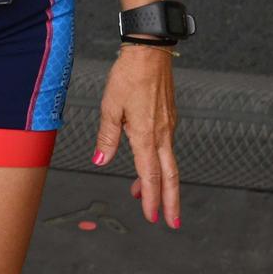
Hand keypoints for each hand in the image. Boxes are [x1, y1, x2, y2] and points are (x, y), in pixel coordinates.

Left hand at [92, 43, 180, 227]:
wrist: (150, 52)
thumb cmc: (129, 76)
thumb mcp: (110, 107)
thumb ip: (107, 137)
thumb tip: (101, 161)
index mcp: (146, 134)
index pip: (150, 175)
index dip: (150, 198)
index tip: (152, 216)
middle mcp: (162, 134)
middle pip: (170, 176)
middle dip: (171, 202)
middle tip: (171, 222)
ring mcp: (168, 126)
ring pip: (168, 162)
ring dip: (161, 182)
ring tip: (147, 197)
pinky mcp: (169, 118)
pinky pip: (166, 147)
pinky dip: (159, 162)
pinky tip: (148, 162)